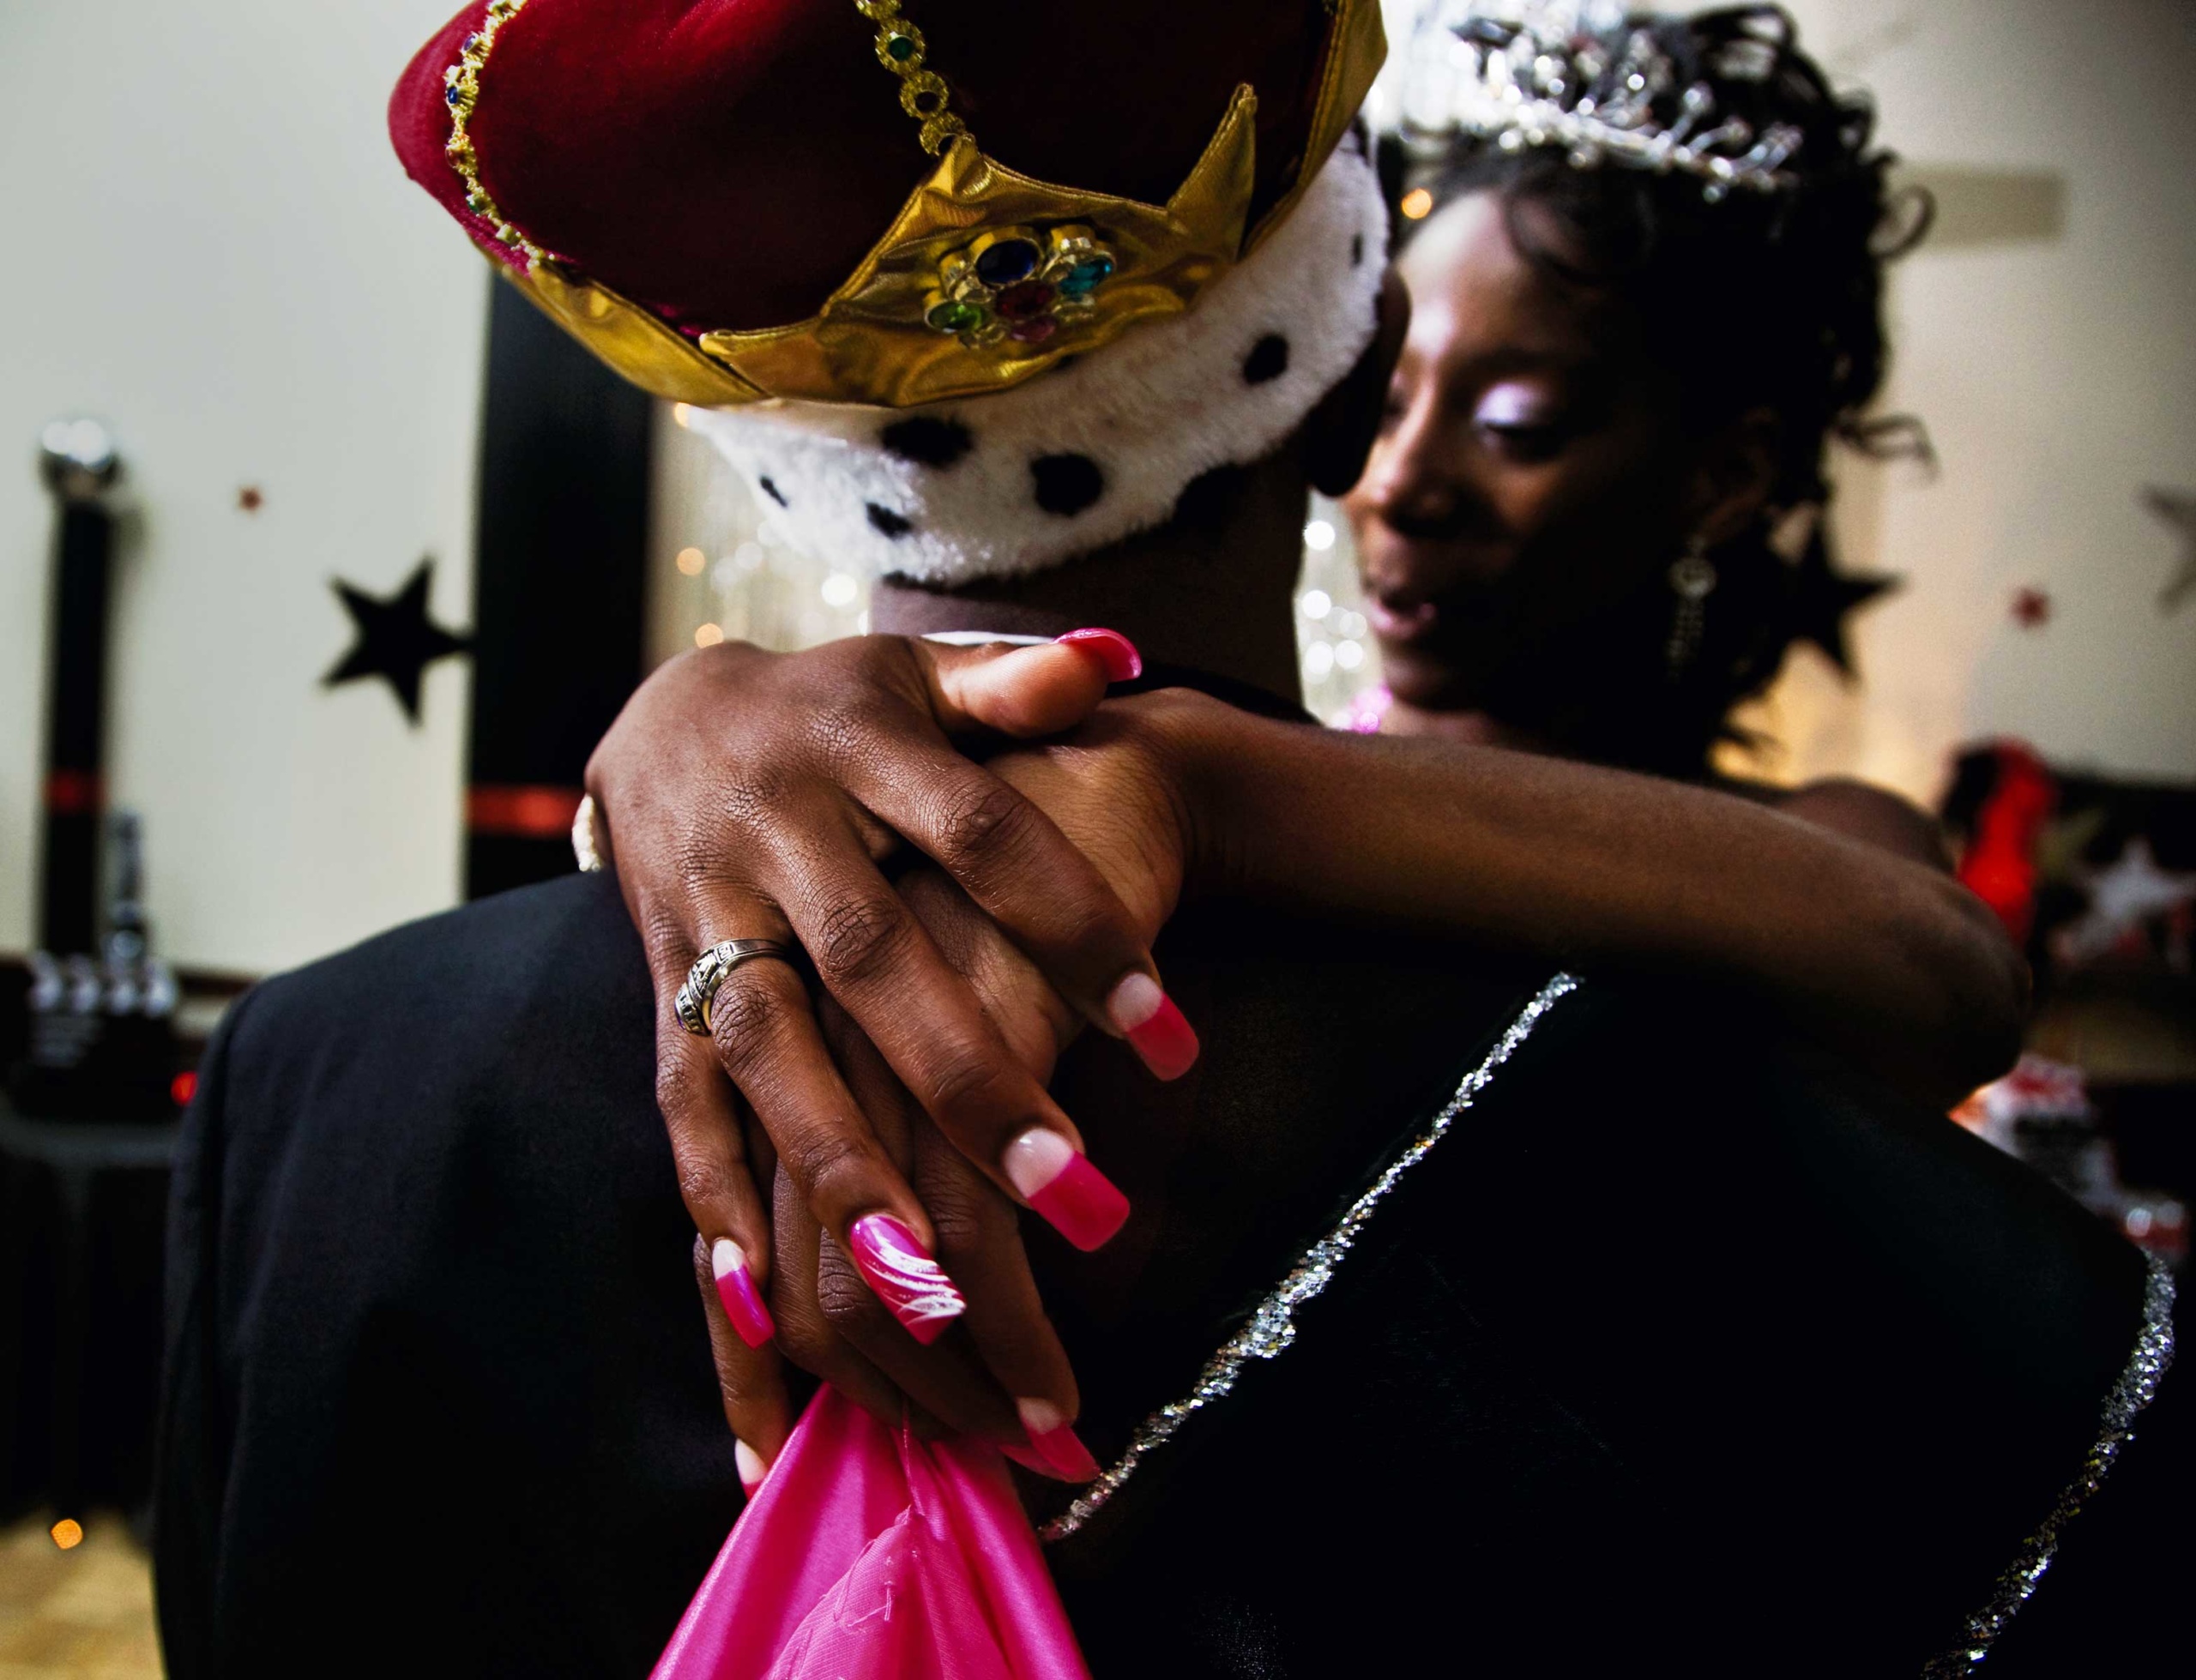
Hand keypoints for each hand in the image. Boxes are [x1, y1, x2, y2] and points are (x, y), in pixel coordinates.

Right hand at [585, 635, 1199, 1450]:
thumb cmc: (835, 710)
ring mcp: (706, 918)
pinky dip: (716, 1205)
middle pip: (874, 959)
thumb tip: (1117, 656)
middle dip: (969, 1079)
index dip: (1073, 924)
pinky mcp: (660, 995)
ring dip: (838, 1167)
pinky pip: (681, 1105)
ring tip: (925, 1286)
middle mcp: (775, 833)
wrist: (660, 719)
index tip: (1172, 1033)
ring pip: (766, 1050)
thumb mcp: (919, 676)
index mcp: (857, 746)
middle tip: (1076, 1192)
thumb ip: (1011, 682)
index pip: (982, 836)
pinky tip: (767, 1306)